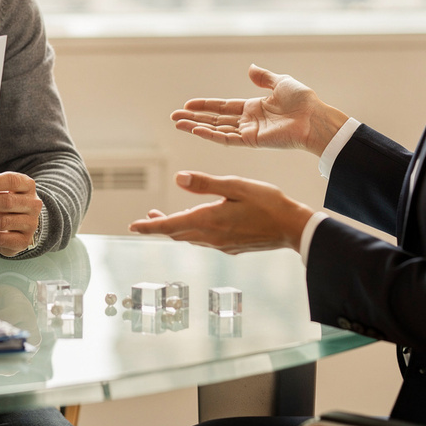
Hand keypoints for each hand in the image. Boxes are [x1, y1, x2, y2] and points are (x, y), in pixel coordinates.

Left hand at [0, 172, 42, 256]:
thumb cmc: (7, 203)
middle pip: (5, 202)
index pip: (12, 181)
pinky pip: (1, 238)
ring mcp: (30, 223)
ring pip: (2, 221)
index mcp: (27, 186)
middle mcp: (33, 204)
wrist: (21, 225)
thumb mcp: (3, 191)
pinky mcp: (24, 240)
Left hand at [128, 171, 312, 253]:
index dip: (149, 227)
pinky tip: (195, 224)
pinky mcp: (231, 247)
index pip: (170, 226)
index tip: (132, 227)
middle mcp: (211, 236)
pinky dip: (191, 232)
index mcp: (209, 220)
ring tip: (162, 220)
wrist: (294, 229)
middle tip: (143, 221)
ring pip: (189, 238)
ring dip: (174, 230)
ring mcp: (221, 244)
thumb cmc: (268, 203)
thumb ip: (205, 183)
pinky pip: (203, 241)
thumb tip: (179, 178)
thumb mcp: (235, 186)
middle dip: (158, 227)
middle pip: (176, 233)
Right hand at [170, 64, 346, 155]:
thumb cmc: (304, 102)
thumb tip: (250, 68)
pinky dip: (210, 134)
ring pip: (216, 130)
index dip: (205, 105)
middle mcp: (248, 121)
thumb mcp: (281, 83)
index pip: (223, 107)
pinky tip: (195, 129)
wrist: (316, 118)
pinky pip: (226, 138)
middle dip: (194, 118)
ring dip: (196, 127)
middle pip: (214, 119)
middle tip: (174, 116)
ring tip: (178, 123)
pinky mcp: (252, 141)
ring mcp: (248, 133)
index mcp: (253, 108)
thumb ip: (264, 78)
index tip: (188, 104)